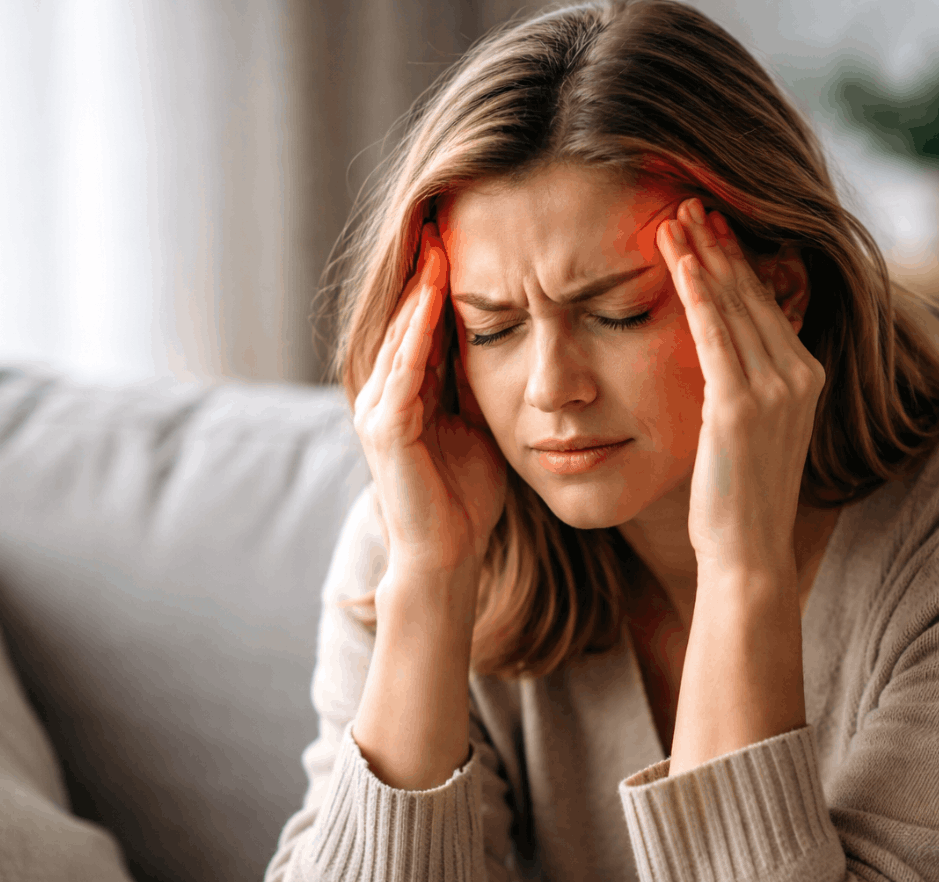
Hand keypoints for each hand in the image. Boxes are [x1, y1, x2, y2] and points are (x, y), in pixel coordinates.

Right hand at [353, 222, 506, 592]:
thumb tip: (507, 344)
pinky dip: (417, 335)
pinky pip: (404, 372)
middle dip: (423, 273)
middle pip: (405, 321)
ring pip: (400, 337)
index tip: (460, 238)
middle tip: (440, 220)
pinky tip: (434, 301)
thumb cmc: (466, 496)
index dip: (439, 285)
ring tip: (436, 245)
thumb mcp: (479, 426)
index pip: (423, 327)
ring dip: (419, 291)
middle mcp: (384, 395)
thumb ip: (477, 388)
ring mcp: (379, 412)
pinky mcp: (387, 432)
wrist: (448, 553)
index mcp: (407, 394)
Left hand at [656, 198, 824, 580]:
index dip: (736, 261)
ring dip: (701, 255)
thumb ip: (748, 385)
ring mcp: (776, 388)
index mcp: (805, 376)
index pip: (766, 304)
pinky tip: (676, 260)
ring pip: (733, 305)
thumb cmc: (740, 496)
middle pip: (752, 293)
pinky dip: (695, 293)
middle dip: (718, 243)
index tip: (711, 225)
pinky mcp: (742, 404)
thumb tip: (723, 354)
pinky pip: (714, 335)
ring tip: (674, 216)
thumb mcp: (753, 430)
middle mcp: (799, 374)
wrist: (748, 551)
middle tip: (690, 199)